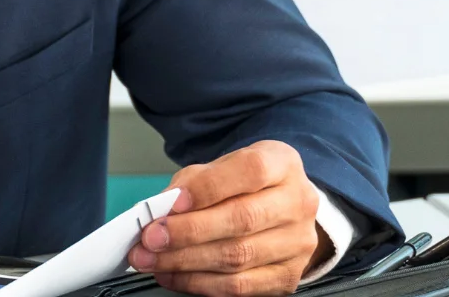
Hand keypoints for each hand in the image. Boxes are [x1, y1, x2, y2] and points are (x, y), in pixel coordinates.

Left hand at [126, 141, 329, 296]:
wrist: (280, 210)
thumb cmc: (244, 186)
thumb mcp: (222, 168)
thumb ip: (193, 183)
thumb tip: (161, 210)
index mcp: (282, 164)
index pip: (250, 171)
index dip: (208, 188)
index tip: (172, 203)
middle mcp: (297, 202)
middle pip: (243, 219)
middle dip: (188, 231)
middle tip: (150, 238)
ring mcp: (297, 243)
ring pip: (238, 257)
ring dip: (186, 261)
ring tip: (151, 258)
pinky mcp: (287, 277)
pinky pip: (239, 287)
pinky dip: (198, 283)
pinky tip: (172, 275)